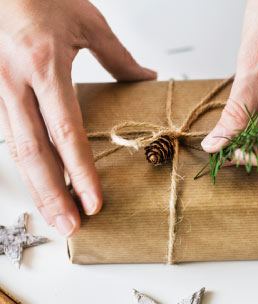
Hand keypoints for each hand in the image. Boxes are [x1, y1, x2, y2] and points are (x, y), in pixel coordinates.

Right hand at [0, 0, 155, 235]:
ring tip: (55, 217)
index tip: (94, 202)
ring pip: (17, 152)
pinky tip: (41, 186)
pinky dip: (28, 167)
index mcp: (43, 67)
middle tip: (70, 228)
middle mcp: (15, 86)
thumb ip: (118, 57)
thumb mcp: (86, 22)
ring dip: (37, 188)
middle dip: (52, 195)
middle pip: (35, 154)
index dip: (80, 172)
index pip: (67, 133)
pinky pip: (11, 139)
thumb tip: (146, 78)